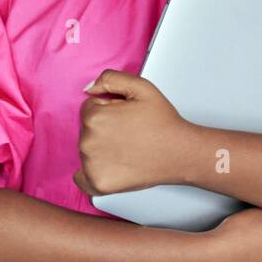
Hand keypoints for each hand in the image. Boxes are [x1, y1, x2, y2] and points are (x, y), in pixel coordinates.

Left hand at [73, 69, 195, 197]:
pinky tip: (109, 167)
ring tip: (127, 149)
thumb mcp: (141, 87)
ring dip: (101, 149)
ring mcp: (91, 165)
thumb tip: (88, 88)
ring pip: (87, 151)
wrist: (180, 153)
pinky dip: (90, 173)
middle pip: (87, 130)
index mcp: (94, 117)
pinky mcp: (98, 184)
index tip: (126, 118)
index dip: (109, 110)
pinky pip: (81, 178)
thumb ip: (110, 78)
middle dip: (104, 129)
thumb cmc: (162, 121)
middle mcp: (87, 142)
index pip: (90, 109)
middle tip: (129, 133)